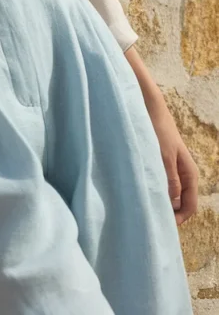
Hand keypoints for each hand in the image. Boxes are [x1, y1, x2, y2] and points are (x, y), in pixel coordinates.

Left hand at [147, 100, 198, 225]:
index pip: (190, 205)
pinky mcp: (162, 164)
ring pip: (171, 194)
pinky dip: (156, 191)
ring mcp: (173, 169)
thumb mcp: (163, 156)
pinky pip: (163, 184)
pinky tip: (142, 191)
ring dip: (162, 202)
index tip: (164, 225)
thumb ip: (170, 179)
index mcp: (189, 173)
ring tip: (145, 207)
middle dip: (170, 213)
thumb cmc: (158, 130)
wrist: (149, 108)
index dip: (179, 218)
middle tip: (152, 219)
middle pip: (181, 202)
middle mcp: (184, 174)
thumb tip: (173, 202)